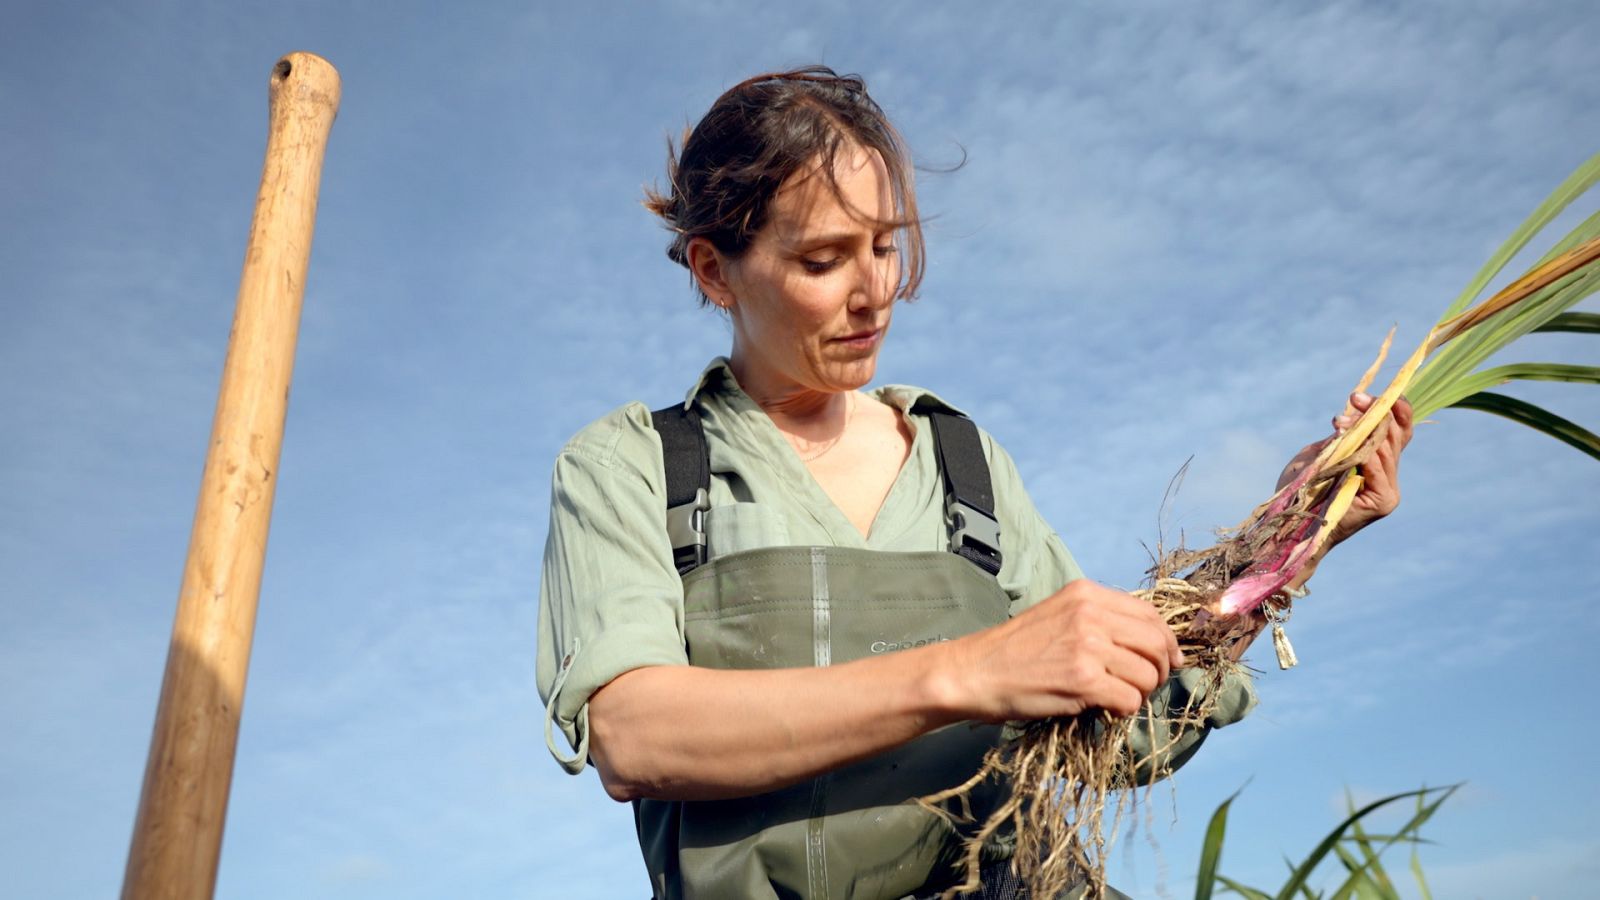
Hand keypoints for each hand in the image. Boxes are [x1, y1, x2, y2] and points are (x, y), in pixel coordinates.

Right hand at [944, 580, 1183, 720]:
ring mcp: (1089, 646)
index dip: (1167, 640)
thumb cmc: (1013, 649)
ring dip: (1139, 692)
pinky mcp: (1084, 679)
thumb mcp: (1058, 615)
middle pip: (1156, 642)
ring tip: (1116, 697)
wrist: (974, 672)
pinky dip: (1123, 710)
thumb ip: (1098, 620)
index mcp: (1086, 594)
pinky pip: (1130, 699)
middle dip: (1160, 669)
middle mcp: (1091, 613)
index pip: (1149, 613)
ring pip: (1147, 674)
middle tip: (1145, 686)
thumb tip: (1146, 643)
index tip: (1169, 660)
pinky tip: (1103, 708)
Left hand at [1276, 392, 1414, 547]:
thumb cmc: (1299, 491)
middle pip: (1395, 435)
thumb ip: (1339, 440)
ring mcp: (1389, 490)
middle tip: (1355, 398)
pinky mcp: (1383, 500)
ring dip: (1364, 428)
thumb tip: (1350, 420)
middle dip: (1376, 412)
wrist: (1290, 527)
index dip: (1391, 409)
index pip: (1396, 432)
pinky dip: (1364, 449)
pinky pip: (1378, 467)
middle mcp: (1389, 478)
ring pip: (1387, 448)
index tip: (1365, 394)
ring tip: (1340, 421)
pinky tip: (1348, 437)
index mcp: (1377, 466)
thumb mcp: (1318, 456)